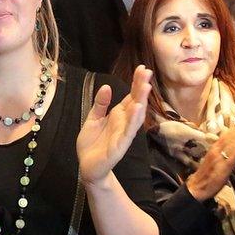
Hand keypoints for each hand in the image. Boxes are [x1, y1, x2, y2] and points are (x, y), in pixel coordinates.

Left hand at [76, 65, 151, 185]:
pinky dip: (133, 121)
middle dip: (141, 87)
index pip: (130, 96)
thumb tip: (106, 86)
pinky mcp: (119, 146)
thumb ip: (100, 104)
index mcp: (118, 115)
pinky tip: (137, 109)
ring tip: (146, 87)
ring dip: (141, 102)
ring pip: (135, 116)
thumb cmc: (92, 143)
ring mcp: (123, 134)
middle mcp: (124, 123)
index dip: (136, 83)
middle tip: (147, 71)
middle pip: (135, 102)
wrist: (87, 166)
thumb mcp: (93, 119)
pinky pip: (128, 132)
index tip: (142, 68)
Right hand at [187, 109, 234, 200]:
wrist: (197, 187)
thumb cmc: (207, 173)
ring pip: (230, 145)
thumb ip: (222, 149)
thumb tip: (231, 141)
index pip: (229, 134)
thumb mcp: (214, 158)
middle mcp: (216, 150)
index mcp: (216, 148)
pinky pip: (228, 160)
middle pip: (231, 136)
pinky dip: (234, 153)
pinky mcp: (221, 169)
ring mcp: (218, 159)